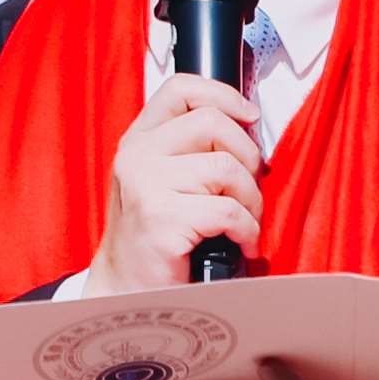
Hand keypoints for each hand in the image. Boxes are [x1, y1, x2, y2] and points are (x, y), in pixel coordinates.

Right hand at [89, 73, 262, 290]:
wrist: (127, 290)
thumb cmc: (157, 238)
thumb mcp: (165, 182)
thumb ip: (192, 151)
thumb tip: (248, 128)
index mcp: (139, 141)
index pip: (181, 89)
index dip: (224, 95)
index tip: (250, 117)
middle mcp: (137, 156)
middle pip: (213, 122)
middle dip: (248, 155)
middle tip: (249, 188)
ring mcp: (146, 185)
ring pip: (226, 168)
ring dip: (251, 200)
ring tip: (245, 222)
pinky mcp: (161, 218)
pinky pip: (229, 211)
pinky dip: (248, 231)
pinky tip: (242, 244)